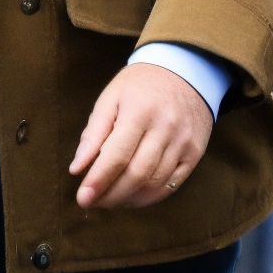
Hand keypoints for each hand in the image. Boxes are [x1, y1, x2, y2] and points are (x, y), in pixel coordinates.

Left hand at [70, 64, 212, 210]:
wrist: (186, 70)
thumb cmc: (140, 85)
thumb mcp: (110, 98)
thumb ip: (93, 134)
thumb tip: (77, 168)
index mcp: (139, 111)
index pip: (116, 156)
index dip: (98, 181)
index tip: (83, 198)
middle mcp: (165, 128)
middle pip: (137, 174)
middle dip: (111, 195)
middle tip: (93, 202)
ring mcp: (184, 142)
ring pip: (155, 183)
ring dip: (129, 198)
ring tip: (110, 200)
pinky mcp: (195, 152)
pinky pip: (172, 184)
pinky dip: (150, 196)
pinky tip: (133, 196)